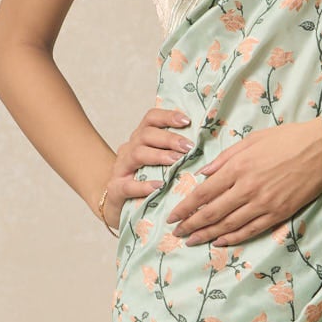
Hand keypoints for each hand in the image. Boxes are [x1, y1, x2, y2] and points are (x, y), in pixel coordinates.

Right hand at [100, 103, 193, 225]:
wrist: (117, 205)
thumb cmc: (145, 182)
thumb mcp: (159, 164)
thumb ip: (175, 152)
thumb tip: (206, 145)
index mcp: (141, 139)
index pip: (151, 118)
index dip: (168, 116)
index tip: (187, 121)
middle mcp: (129, 149)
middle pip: (146, 134)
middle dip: (169, 139)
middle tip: (188, 147)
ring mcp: (121, 169)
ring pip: (137, 154)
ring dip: (159, 156)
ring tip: (176, 161)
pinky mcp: (116, 189)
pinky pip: (128, 185)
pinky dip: (144, 185)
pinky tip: (159, 185)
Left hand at [170, 117, 321, 246]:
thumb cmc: (287, 139)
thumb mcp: (251, 140)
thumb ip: (224, 158)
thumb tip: (203, 174)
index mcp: (237, 168)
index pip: (203, 193)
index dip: (185, 208)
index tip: (172, 217)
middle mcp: (247, 188)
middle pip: (212, 213)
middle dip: (191, 225)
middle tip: (177, 234)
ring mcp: (263, 203)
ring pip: (229, 225)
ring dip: (208, 235)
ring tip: (193, 241)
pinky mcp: (279, 213)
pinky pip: (251, 230)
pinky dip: (234, 238)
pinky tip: (220, 242)